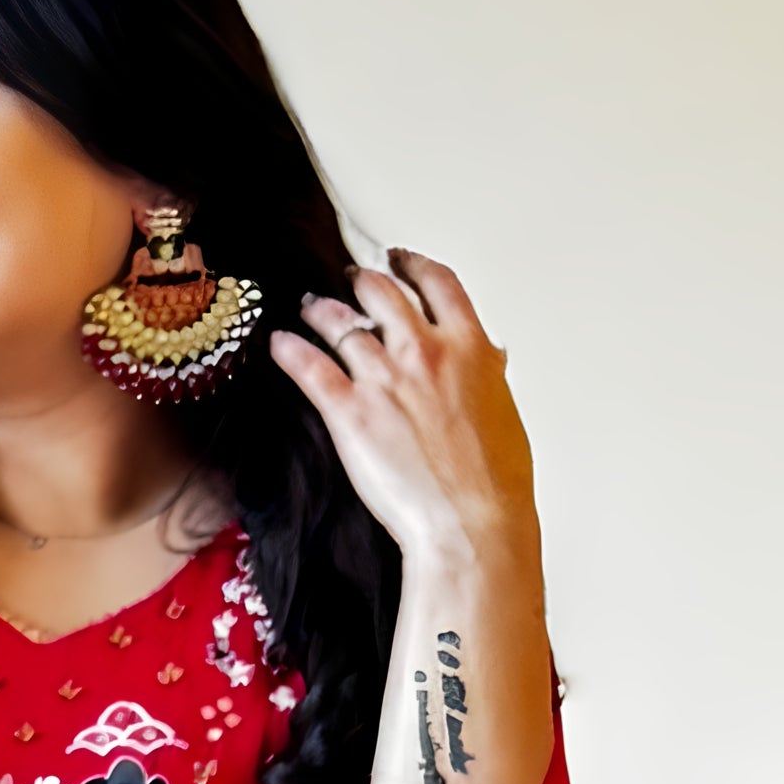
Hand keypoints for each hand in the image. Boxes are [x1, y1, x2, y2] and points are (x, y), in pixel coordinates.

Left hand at [268, 252, 537, 574]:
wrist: (471, 524)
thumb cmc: (494, 483)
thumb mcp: (504, 413)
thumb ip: (488, 377)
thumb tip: (489, 360)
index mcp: (468, 347)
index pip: (438, 284)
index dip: (414, 264)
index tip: (403, 259)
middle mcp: (424, 350)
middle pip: (384, 292)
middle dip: (363, 280)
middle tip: (352, 279)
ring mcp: (384, 378)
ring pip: (341, 321)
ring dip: (321, 307)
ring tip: (310, 305)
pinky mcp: (349, 412)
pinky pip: (311, 367)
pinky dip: (290, 350)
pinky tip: (280, 344)